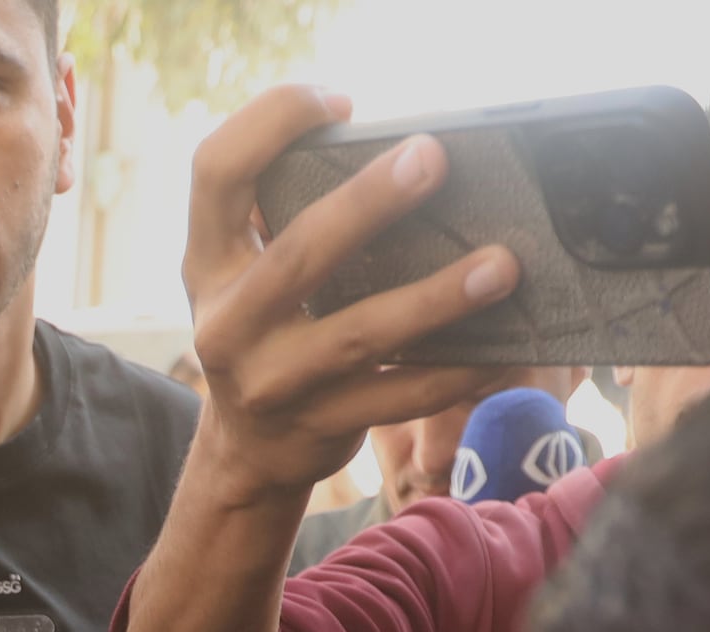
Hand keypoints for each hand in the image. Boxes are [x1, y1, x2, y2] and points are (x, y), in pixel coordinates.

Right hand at [175, 86, 516, 511]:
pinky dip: (454, 373)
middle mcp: (227, 322)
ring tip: (501, 265)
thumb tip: (383, 150)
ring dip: (436, 298)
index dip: (270, 123)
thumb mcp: (246, 272)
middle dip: (367, 203)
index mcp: (208, 262)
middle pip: (297, 253)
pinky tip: (501, 349)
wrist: (247, 452)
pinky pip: (398, 398)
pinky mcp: (318, 428)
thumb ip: (284, 215)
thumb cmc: (267, 331)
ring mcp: (271, 384)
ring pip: (359, 335)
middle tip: (433, 159)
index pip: (216, 171)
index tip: (339, 101)